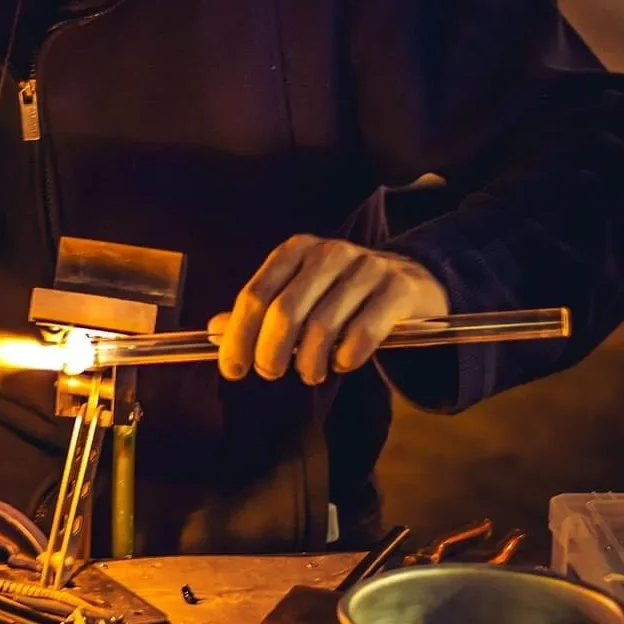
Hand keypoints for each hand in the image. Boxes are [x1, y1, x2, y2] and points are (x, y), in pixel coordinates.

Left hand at [211, 235, 449, 385]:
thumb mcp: (299, 292)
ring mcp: (366, 268)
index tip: (232, 370)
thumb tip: (214, 330)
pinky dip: (347, 357)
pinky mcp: (397, 289)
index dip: (238, 337)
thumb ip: (260, 311)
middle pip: (284, 312)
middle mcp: (329, 253)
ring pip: (323, 326)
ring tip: (311, 373)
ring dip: (310, 362)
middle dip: (271, 353)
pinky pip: (363, 332)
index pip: (255, 295)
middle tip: (272, 373)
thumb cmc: (342, 292)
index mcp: (296, 250)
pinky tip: (343, 363)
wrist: (410, 279)